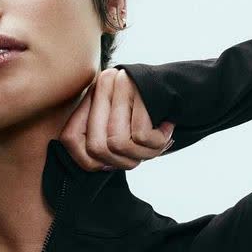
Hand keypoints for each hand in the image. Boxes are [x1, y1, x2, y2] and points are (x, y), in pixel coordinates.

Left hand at [58, 67, 174, 170]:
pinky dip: (157, 142)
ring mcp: (122, 86)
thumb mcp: (120, 125)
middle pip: (97, 147)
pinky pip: (142, 136)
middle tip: (138, 156)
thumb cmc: (147, 114)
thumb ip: (100, 141)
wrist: (181, 87)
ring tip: (155, 144)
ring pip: (119, 144)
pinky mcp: (143, 91)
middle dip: (120, 163)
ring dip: (142, 155)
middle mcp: (103, 85)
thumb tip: (96, 166)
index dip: (88, 161)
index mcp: (91, 94)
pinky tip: (166, 130)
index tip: (109, 164)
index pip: (70, 139)